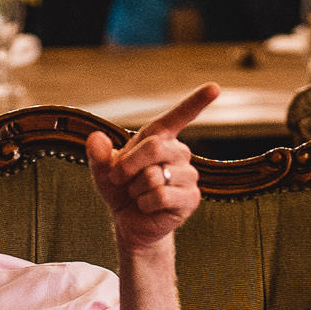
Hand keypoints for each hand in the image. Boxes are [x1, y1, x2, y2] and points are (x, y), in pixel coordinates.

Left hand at [86, 84, 218, 252]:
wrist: (130, 222)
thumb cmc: (120, 190)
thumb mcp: (103, 170)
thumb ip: (98, 154)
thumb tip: (95, 139)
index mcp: (161, 138)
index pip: (180, 116)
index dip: (197, 101)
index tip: (215, 87)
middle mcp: (180, 153)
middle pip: (155, 147)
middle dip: (128, 165)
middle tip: (118, 178)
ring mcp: (189, 176)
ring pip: (154, 175)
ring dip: (136, 189)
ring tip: (138, 195)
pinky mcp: (191, 198)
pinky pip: (161, 196)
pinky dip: (145, 203)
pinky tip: (148, 207)